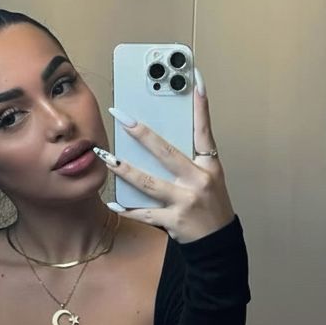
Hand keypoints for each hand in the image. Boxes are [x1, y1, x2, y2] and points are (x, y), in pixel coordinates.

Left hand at [105, 68, 235, 243]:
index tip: (195, 80)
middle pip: (166, 153)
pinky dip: (128, 209)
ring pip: (148, 182)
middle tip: (122, 116)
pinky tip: (113, 203)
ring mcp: (185, 202)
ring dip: (124, 170)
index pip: (204, 131)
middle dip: (142, 134)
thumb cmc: (210, 206)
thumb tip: (156, 141)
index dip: (201, 106)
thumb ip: (188, 160)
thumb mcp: (209, 179)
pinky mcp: (174, 221)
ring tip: (107, 158)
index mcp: (209, 166)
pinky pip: (145, 213)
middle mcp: (199, 181)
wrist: (218, 244)